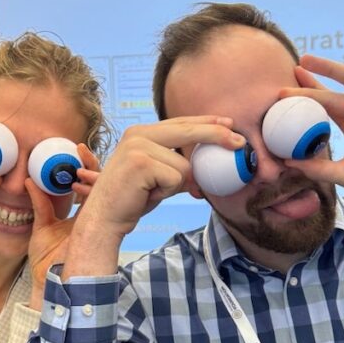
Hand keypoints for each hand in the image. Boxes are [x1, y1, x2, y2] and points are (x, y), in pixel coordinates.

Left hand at [25, 144, 100, 307]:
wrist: (48, 283)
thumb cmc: (45, 261)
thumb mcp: (40, 225)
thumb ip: (39, 203)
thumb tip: (29, 181)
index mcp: (82, 215)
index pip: (90, 184)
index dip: (85, 166)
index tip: (76, 150)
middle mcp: (94, 218)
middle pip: (102, 184)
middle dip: (94, 165)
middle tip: (80, 152)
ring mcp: (100, 224)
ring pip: (108, 192)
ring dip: (96, 176)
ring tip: (81, 166)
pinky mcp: (101, 231)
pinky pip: (107, 208)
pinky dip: (100, 192)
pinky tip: (88, 183)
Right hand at [70, 117, 242, 243]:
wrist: (104, 218)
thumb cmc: (131, 200)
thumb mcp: (157, 178)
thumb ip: (177, 168)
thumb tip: (203, 172)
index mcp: (140, 133)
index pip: (180, 123)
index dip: (206, 123)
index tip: (228, 125)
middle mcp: (138, 134)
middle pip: (188, 131)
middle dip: (216, 136)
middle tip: (239, 142)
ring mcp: (138, 146)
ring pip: (184, 164)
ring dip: (175, 184)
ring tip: (151, 191)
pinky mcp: (141, 162)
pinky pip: (176, 178)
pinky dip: (167, 191)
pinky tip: (147, 194)